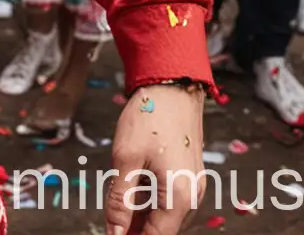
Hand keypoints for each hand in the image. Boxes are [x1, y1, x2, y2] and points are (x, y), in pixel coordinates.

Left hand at [107, 85, 205, 234]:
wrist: (172, 84)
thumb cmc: (149, 116)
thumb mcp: (125, 159)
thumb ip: (120, 200)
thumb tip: (114, 232)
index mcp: (179, 197)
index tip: (112, 234)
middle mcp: (192, 196)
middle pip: (162, 229)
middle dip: (136, 228)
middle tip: (111, 218)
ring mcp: (193, 185)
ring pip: (165, 215)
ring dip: (142, 215)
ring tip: (118, 202)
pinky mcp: (189, 174)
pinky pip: (170, 199)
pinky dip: (150, 201)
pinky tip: (131, 190)